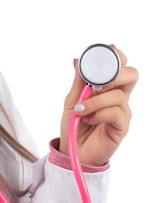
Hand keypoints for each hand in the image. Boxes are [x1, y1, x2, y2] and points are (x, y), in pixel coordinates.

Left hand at [59, 46, 137, 166]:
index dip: (117, 57)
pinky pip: (115, 113)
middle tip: (94, 84)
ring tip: (81, 109)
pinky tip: (88, 119)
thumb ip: (78, 81)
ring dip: (95, 100)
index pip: (121, 66)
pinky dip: (98, 113)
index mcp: (108, 87)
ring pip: (118, 95)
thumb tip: (78, 60)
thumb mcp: (72, 99)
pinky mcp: (121, 127)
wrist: (72, 150)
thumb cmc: (74, 124)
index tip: (106, 52)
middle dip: (113, 74)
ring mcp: (122, 111)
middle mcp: (119, 97)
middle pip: (132, 75)